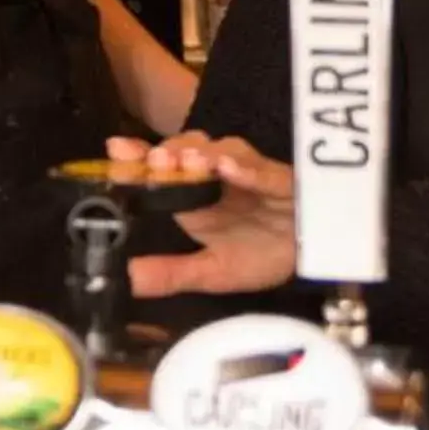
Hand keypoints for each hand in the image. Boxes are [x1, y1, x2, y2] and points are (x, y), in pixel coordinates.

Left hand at [107, 133, 297, 296]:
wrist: (312, 254)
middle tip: (154, 160)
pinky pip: (264, 171)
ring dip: (202, 154)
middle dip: (169, 151)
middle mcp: (217, 178)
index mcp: (194, 198)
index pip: (161, 171)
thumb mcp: (212, 272)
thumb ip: (171, 274)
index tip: (116, 151)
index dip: (138, 159)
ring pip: (224, 151)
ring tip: (184, 161)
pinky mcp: (281, 181)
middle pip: (188, 150)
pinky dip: (247, 168)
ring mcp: (248, 174)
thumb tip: (126, 279)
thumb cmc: (261, 255)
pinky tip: (228, 167)